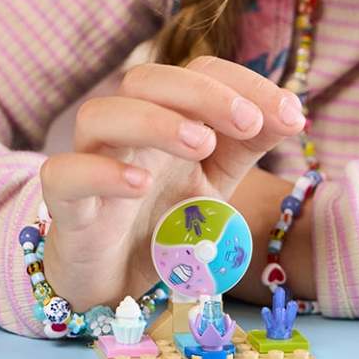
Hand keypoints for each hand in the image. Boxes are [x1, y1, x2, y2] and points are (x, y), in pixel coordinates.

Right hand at [38, 56, 304, 312]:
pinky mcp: (66, 207)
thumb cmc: (165, 223)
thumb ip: (250, 143)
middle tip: (246, 122)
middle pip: (144, 80)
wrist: (119, 285)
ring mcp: (91, 163)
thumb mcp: (219, 180)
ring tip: (201, 145)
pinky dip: (100, 172)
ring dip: (153, 121)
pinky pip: (64, 174)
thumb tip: (294, 110)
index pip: (197, 72)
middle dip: (200, 93)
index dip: (242, 82)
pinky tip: (140, 184)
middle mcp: (126, 131)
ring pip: (98, 115)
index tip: (290, 114)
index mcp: (166, 117)